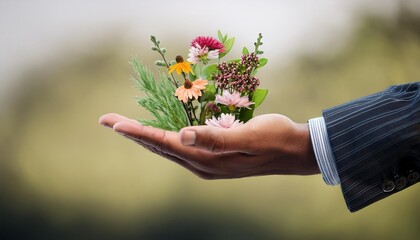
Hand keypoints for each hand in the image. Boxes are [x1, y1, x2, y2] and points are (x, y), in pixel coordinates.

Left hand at [99, 113, 318, 178]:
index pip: (165, 143)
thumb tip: (181, 136)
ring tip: (125, 126)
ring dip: (145, 137)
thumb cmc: (274, 138)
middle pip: (160, 147)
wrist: (294, 151)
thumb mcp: (248, 136)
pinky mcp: (213, 159)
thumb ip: (215, 138)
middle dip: (133, 134)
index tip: (113, 123)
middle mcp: (202, 165)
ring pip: (168, 149)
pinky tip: (158, 133)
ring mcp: (207, 164)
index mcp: (207, 159)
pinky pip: (180, 148)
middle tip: (108, 121)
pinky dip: (163, 138)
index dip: (138, 132)